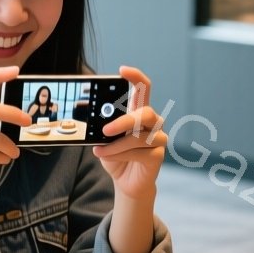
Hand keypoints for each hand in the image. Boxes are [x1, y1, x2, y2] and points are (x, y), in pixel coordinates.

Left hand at [94, 66, 166, 200]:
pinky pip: (138, 152)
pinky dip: (119, 155)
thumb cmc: (116, 155)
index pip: (143, 88)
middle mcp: (153, 123)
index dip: (136, 77)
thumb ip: (105, 125)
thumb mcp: (106, 138)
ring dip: (115, 145)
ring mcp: (158, 139)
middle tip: (105, 129)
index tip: (122, 70)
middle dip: (124, 121)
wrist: (126, 182)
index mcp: (139, 112)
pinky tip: (107, 157)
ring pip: (138, 137)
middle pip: (146, 112)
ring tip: (99, 151)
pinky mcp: (158, 156)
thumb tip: (95, 119)